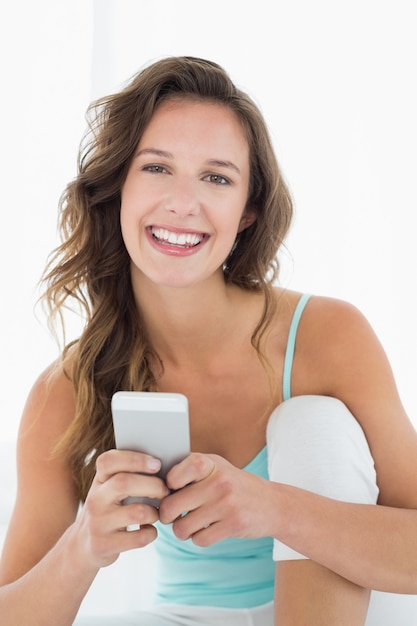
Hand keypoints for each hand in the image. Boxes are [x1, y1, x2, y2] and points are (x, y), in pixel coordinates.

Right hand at [75, 449, 167, 567]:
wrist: (82, 545)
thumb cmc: (109, 509)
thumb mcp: (110, 489)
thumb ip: (129, 474)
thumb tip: (164, 466)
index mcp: (99, 480)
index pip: (109, 460)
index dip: (135, 459)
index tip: (157, 464)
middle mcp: (95, 499)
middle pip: (124, 483)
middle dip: (154, 485)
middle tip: (165, 491)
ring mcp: (97, 523)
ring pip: (137, 512)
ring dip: (155, 512)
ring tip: (156, 513)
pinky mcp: (103, 545)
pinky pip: (139, 538)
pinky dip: (151, 533)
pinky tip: (148, 530)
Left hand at [158, 452, 271, 546]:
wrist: (272, 503)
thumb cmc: (234, 484)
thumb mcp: (216, 467)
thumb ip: (189, 470)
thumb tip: (154, 485)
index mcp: (209, 463)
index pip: (173, 476)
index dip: (166, 487)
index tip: (172, 491)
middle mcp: (218, 481)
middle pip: (170, 507)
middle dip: (167, 516)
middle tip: (173, 515)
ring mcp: (226, 504)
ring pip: (182, 528)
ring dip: (182, 531)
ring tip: (190, 523)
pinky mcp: (234, 525)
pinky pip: (199, 540)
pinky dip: (199, 538)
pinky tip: (207, 529)